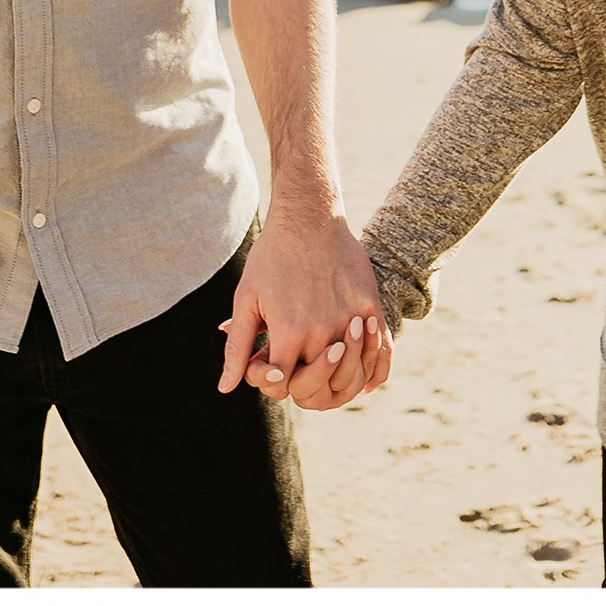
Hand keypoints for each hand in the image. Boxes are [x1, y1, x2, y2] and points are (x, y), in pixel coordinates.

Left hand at [216, 200, 386, 396]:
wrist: (309, 217)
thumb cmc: (271, 257)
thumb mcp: (246, 300)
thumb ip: (238, 348)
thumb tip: (225, 389)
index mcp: (289, 332)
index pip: (281, 386)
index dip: (271, 381)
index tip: (269, 365)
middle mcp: (322, 331)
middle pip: (317, 387)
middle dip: (301, 387)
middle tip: (295, 372)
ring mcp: (350, 320)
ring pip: (351, 375)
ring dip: (338, 383)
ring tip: (326, 374)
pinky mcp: (370, 306)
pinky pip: (381, 353)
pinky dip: (374, 373)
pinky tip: (365, 382)